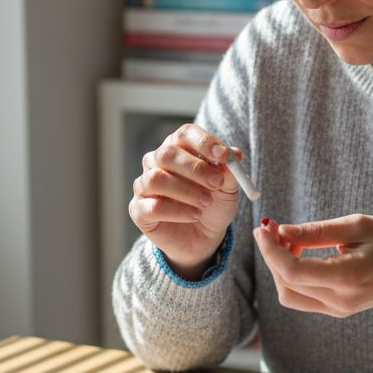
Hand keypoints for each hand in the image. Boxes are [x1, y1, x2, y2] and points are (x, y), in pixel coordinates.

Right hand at [128, 124, 241, 278]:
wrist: (204, 238)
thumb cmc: (213, 205)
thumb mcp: (228, 189)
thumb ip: (230, 172)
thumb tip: (234, 155)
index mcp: (179, 149)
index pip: (184, 134)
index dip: (204, 142)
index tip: (225, 156)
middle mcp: (156, 162)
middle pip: (167, 154)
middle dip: (195, 168)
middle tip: (216, 183)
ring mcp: (144, 185)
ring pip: (156, 179)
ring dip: (186, 191)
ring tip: (205, 203)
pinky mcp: (138, 209)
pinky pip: (152, 206)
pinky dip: (177, 212)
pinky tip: (194, 215)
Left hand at [253, 214, 372, 317]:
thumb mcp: (359, 226)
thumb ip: (318, 231)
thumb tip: (281, 230)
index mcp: (348, 277)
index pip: (292, 271)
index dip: (270, 250)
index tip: (263, 227)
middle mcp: (340, 300)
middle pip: (285, 284)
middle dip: (272, 255)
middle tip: (275, 228)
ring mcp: (338, 309)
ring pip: (289, 295)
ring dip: (279, 268)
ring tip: (289, 240)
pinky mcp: (337, 310)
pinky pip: (301, 297)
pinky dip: (292, 276)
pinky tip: (300, 253)